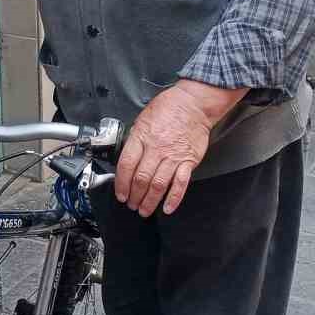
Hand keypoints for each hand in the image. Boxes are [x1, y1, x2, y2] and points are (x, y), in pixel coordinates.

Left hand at [114, 81, 243, 217]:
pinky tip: (168, 208)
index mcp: (142, 137)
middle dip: (134, 196)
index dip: (121, 183)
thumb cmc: (170, 108)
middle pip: (141, 179)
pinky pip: (180, 184)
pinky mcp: (188, 161)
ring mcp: (173, 156)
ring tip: (145, 210)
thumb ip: (135, 139)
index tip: (121, 193)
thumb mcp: (142, 118)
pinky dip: (173, 199)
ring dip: (149, 201)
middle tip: (132, 204)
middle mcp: (156, 149)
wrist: (194, 104)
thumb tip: (128, 158)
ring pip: (158, 185)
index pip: (126, 165)